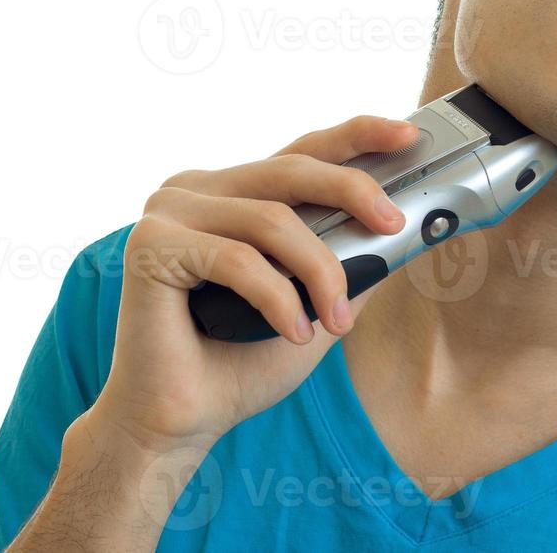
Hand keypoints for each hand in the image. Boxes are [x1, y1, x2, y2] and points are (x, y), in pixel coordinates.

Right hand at [88, 114, 418, 453]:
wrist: (178, 423)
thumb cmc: (240, 364)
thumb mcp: (317, 305)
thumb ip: (351, 263)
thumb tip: (406, 231)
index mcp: (234, 194)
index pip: (301, 151)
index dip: (357, 135)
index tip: (407, 133)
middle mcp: (199, 189)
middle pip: (292, 170)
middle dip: (352, 191)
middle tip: (391, 223)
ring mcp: (170, 211)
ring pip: (272, 220)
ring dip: (319, 272)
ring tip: (334, 321)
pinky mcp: (150, 243)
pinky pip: (238, 259)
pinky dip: (277, 299)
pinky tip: (292, 331)